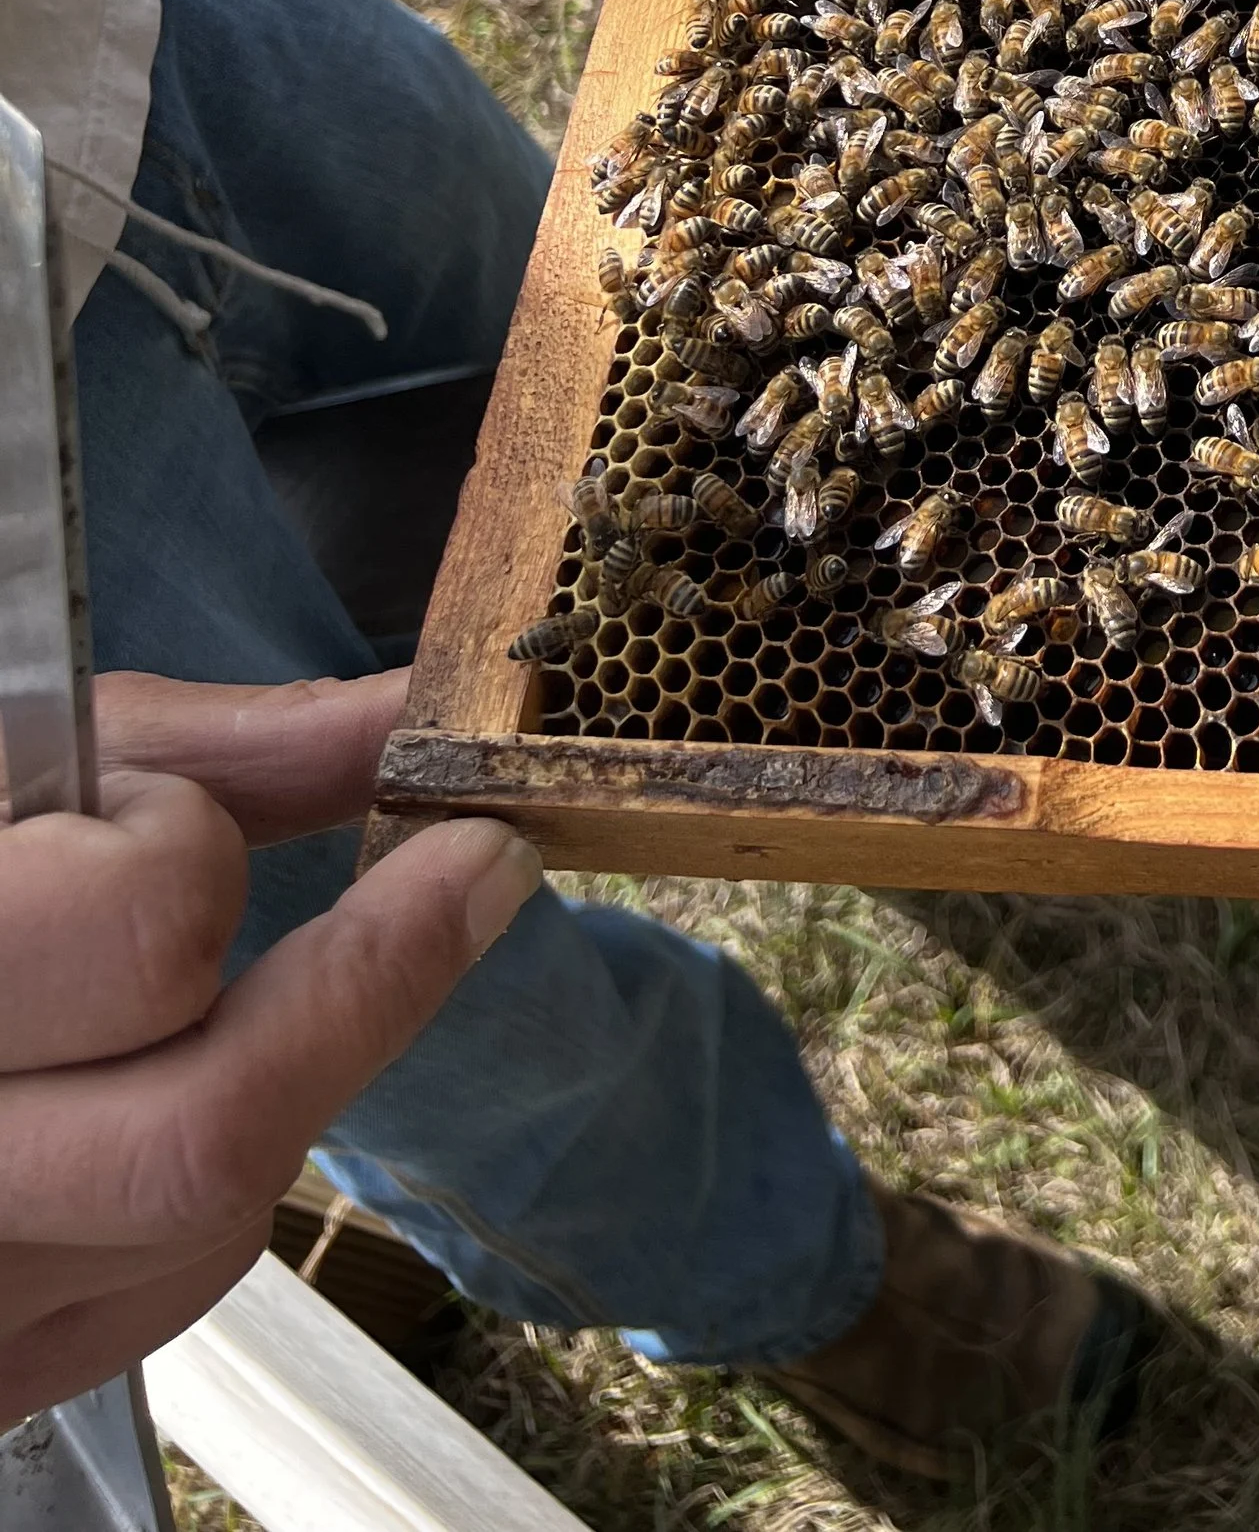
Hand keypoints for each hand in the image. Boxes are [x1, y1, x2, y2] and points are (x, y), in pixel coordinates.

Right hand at [0, 670, 538, 1423]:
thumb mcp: (0, 753)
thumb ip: (210, 752)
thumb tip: (402, 721)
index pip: (140, 934)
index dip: (192, 846)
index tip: (258, 796)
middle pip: (205, 1134)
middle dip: (354, 991)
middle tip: (452, 880)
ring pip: (203, 1229)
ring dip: (275, 1087)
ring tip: (239, 982)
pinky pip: (153, 1298)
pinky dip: (204, 1192)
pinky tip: (162, 1091)